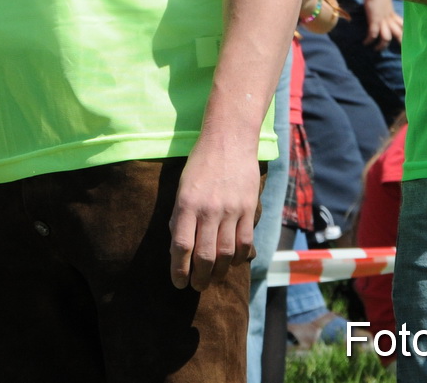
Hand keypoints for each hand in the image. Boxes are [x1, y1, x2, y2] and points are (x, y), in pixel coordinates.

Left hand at [168, 133, 260, 290]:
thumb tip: (178, 247)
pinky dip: (238, 257)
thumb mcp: (181, 187)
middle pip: (204, 255)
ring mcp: (231, 210)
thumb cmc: (200, 163)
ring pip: (225, 253)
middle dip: (199, 277)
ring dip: (218, 272)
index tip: (178, 283)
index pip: (181, 246)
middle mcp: (209, 209)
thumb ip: (179, 216)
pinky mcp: (249, 208)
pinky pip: (245, 242)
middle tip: (196, 287)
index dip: (179, 269)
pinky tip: (231, 262)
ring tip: (212, 279)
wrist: (228, 138)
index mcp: (187, 203)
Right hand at [362, 0, 402, 46]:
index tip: (406, 38)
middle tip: (399, 50)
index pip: (402, 24)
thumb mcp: (384, 1)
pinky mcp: (374, 21)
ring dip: (382, 45)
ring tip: (376, 49)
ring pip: (386, 37)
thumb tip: (384, 6)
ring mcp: (382, 21)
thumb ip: (385, 6)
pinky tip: (365, 43)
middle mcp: (389, 19)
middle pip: (399, 33)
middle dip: (400, 42)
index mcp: (392, 14)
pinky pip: (373, 34)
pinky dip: (369, 40)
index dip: (404, 31)